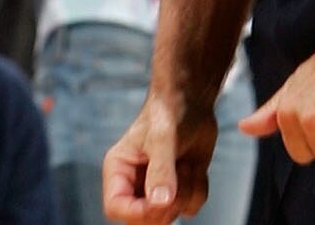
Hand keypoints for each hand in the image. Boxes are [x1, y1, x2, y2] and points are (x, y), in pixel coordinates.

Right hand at [102, 93, 217, 219]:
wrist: (192, 101)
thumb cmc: (169, 111)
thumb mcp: (163, 139)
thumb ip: (160, 171)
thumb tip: (160, 203)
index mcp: (119, 169)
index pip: (116, 207)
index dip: (136, 213)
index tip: (159, 201)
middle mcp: (135, 182)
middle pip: (145, 219)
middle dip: (167, 204)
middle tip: (177, 176)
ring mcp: (157, 188)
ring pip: (172, 215)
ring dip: (186, 191)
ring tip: (183, 161)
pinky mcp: (178, 189)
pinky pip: (191, 208)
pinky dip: (198, 189)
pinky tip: (193, 165)